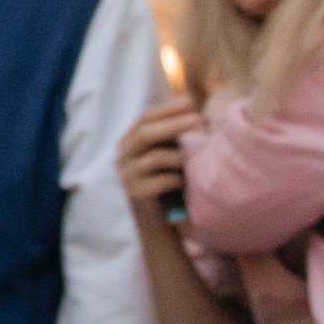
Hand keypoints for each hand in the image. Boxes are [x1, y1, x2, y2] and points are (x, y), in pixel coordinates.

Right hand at [116, 99, 202, 215]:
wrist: (158, 221)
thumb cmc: (165, 183)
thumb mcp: (165, 155)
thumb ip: (170, 137)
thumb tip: (195, 111)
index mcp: (130, 142)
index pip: (146, 118)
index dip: (168, 108)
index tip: (191, 101)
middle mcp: (123, 156)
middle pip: (146, 133)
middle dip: (174, 124)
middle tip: (199, 119)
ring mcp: (127, 176)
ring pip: (154, 157)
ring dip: (179, 157)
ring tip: (192, 160)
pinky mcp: (136, 195)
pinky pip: (161, 182)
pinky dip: (177, 179)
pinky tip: (184, 181)